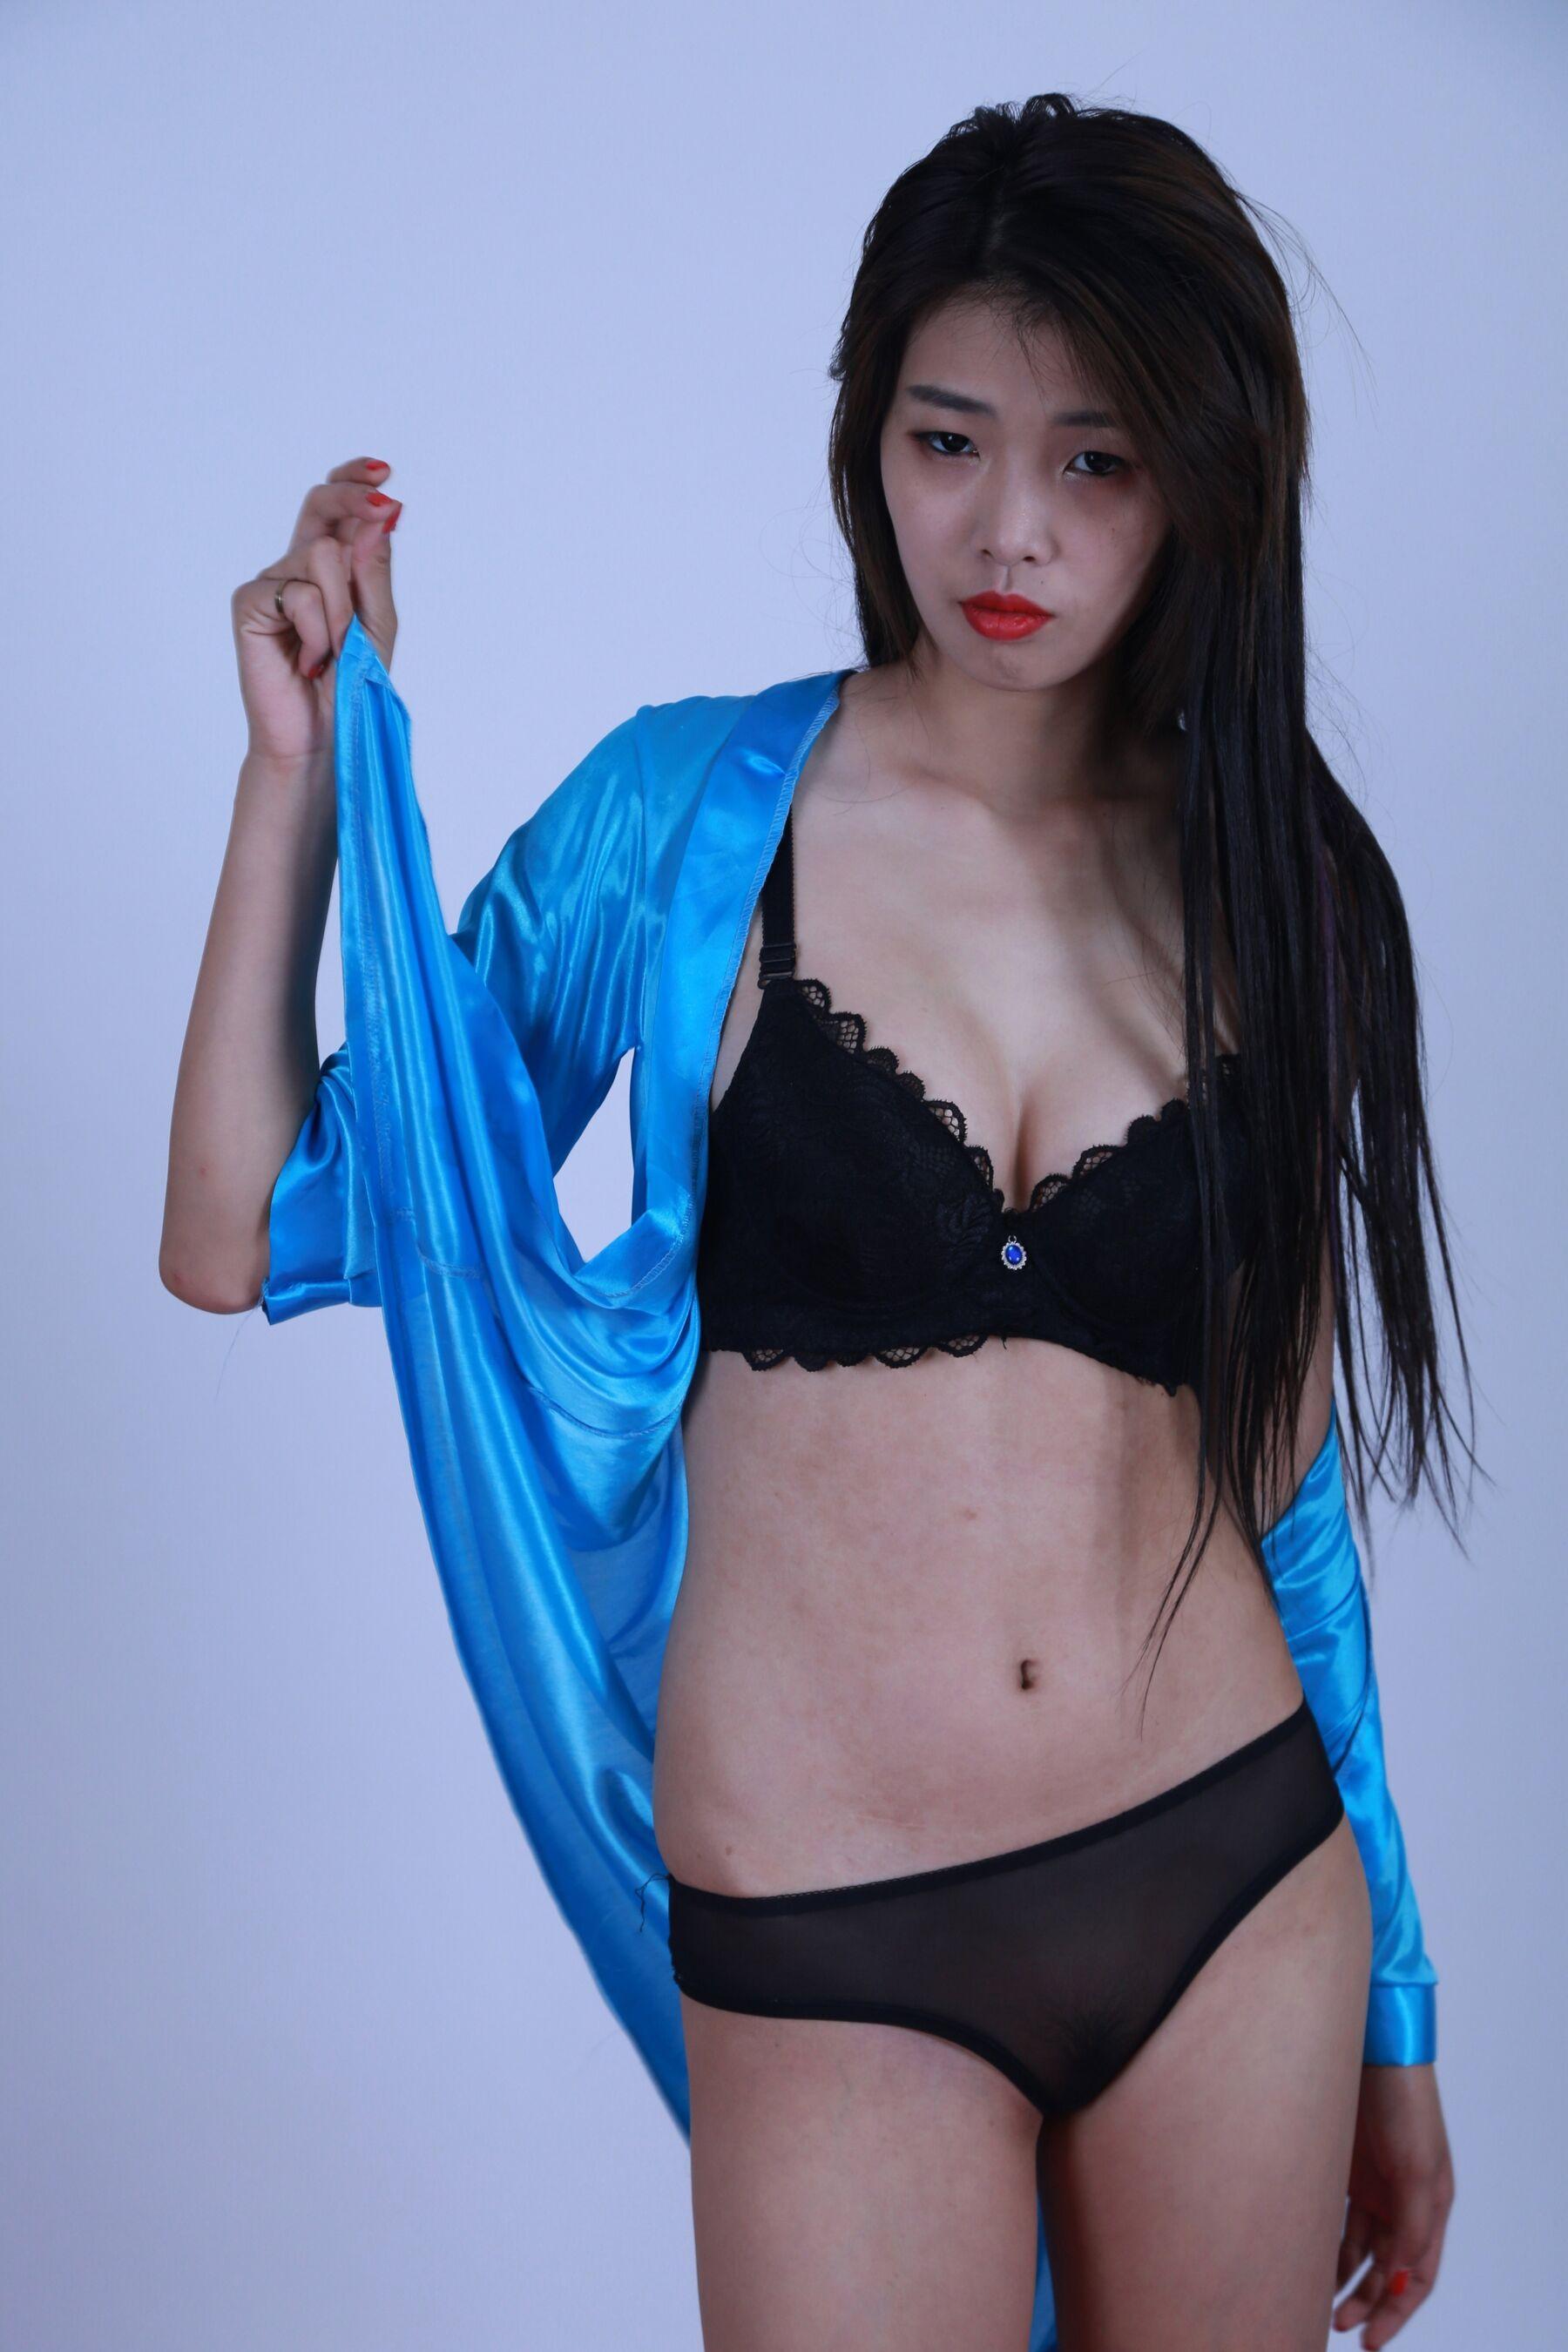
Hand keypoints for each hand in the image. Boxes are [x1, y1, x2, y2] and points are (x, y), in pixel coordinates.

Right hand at [231, 454, 402, 769]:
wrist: (321, 736)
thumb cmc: (349, 686)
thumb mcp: (377, 626)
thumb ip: (375, 573)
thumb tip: (380, 515)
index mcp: (331, 568)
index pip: (335, 508)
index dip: (353, 480)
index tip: (383, 473)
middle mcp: (297, 566)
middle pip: (321, 506)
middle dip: (353, 498)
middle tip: (383, 502)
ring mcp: (271, 583)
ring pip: (322, 555)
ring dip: (344, 608)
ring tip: (336, 650)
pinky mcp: (250, 604)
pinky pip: (300, 595)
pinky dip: (318, 631)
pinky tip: (309, 660)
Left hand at [1331, 2061, 1453, 2345]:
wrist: (1370, 2047)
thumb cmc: (1403, 2103)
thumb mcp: (1415, 2168)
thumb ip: (1411, 2226)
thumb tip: (1398, 2279)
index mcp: (1431, 2205)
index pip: (1416, 2275)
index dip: (1395, 2311)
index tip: (1370, 2339)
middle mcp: (1404, 2201)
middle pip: (1386, 2267)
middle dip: (1366, 2301)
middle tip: (1340, 2325)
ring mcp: (1374, 2184)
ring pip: (1359, 2246)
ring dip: (1344, 2276)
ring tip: (1320, 2301)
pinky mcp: (1343, 2166)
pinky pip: (1337, 2216)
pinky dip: (1326, 2241)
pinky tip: (1309, 2260)